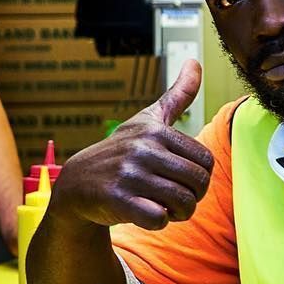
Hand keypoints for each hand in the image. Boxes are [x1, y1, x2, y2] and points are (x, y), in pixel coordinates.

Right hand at [47, 58, 213, 231]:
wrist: (77, 184)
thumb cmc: (122, 151)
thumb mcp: (148, 120)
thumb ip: (178, 95)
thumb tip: (195, 61)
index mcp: (155, 131)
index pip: (206, 161)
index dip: (199, 177)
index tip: (181, 178)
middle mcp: (142, 149)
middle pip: (198, 184)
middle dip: (192, 197)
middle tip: (173, 197)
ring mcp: (129, 174)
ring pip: (183, 204)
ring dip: (178, 213)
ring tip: (162, 206)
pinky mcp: (117, 200)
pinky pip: (159, 220)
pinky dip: (158, 222)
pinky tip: (144, 213)